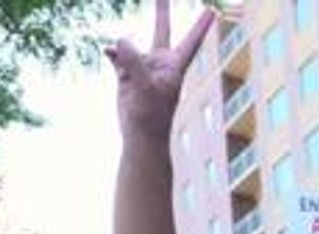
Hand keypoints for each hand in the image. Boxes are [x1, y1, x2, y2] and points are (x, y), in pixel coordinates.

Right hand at [106, 0, 213, 139]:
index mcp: (174, 66)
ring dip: (124, 51)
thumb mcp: (144, 87)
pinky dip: (113, 54)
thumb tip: (121, 39)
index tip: (211, 10)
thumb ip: (134, 61)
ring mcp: (144, 68)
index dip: (200, 25)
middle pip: (162, 30)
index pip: (191, 41)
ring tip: (129, 78)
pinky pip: (118, 57)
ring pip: (132, 48)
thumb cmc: (151, 116)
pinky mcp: (128, 75)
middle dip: (162, 12)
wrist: (140, 135)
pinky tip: (107, 52)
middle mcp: (160, 63)